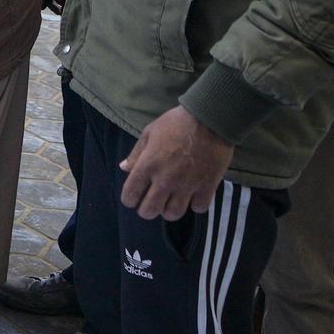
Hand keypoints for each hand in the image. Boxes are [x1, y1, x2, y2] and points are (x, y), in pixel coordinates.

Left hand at [119, 105, 233, 220]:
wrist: (209, 119)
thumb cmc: (176, 123)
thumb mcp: (149, 133)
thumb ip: (136, 154)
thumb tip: (124, 168)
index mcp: (147, 166)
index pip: (130, 195)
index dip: (129, 200)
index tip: (133, 198)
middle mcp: (165, 180)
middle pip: (150, 211)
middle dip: (147, 210)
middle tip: (152, 203)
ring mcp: (187, 185)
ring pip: (174, 214)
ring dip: (170, 210)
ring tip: (172, 202)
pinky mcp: (208, 185)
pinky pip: (199, 208)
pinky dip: (195, 205)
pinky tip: (194, 196)